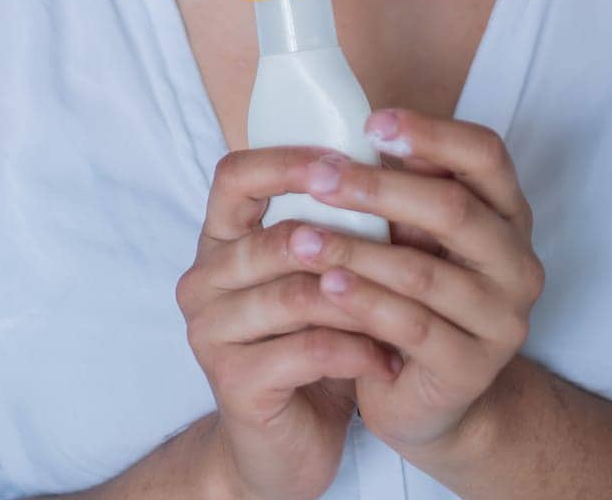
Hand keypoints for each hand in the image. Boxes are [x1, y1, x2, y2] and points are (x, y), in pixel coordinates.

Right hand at [176, 145, 401, 499]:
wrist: (284, 448)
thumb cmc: (311, 347)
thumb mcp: (323, 279)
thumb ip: (341, 228)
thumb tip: (404, 168)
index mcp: (219, 240)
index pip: (235, 177)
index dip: (287, 163)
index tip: (344, 163)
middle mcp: (203, 280)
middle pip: (272, 239)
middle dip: (342, 239)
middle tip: (400, 242)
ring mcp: (211, 333)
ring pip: (296, 295)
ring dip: (361, 301)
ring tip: (408, 308)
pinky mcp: (234, 382)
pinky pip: (308, 351)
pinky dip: (359, 352)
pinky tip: (389, 359)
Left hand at [286, 107, 544, 471]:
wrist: (430, 396)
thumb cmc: (414, 294)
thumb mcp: (415, 233)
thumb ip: (403, 186)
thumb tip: (351, 127)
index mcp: (508, 212)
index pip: (486, 153)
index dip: (430, 133)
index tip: (370, 122)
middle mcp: (518, 262)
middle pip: (453, 209)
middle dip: (379, 188)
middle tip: (320, 178)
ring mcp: (501, 319)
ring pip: (424, 272)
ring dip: (356, 250)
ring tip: (302, 237)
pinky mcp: (472, 368)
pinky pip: (412, 327)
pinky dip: (364, 302)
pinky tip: (326, 286)